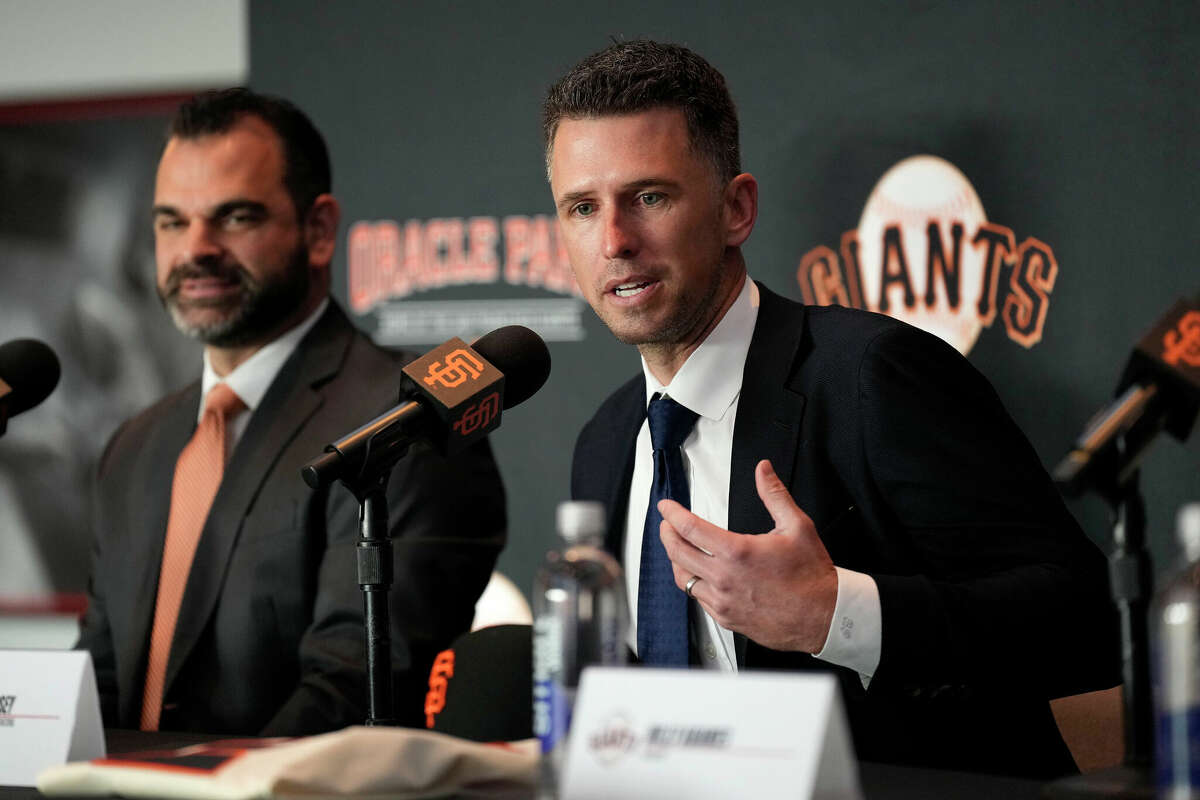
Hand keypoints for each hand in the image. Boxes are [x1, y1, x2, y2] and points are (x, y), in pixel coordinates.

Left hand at [658, 459, 837, 652]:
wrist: (825, 616)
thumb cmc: (812, 576)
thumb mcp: (797, 526)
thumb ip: (774, 494)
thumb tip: (763, 471)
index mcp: (737, 552)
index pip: (690, 529)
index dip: (672, 514)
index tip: (666, 507)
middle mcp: (724, 578)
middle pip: (678, 553)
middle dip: (667, 534)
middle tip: (666, 525)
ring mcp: (723, 602)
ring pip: (684, 579)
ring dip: (676, 561)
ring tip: (678, 549)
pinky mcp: (727, 619)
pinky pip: (699, 600)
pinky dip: (694, 583)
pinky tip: (699, 576)